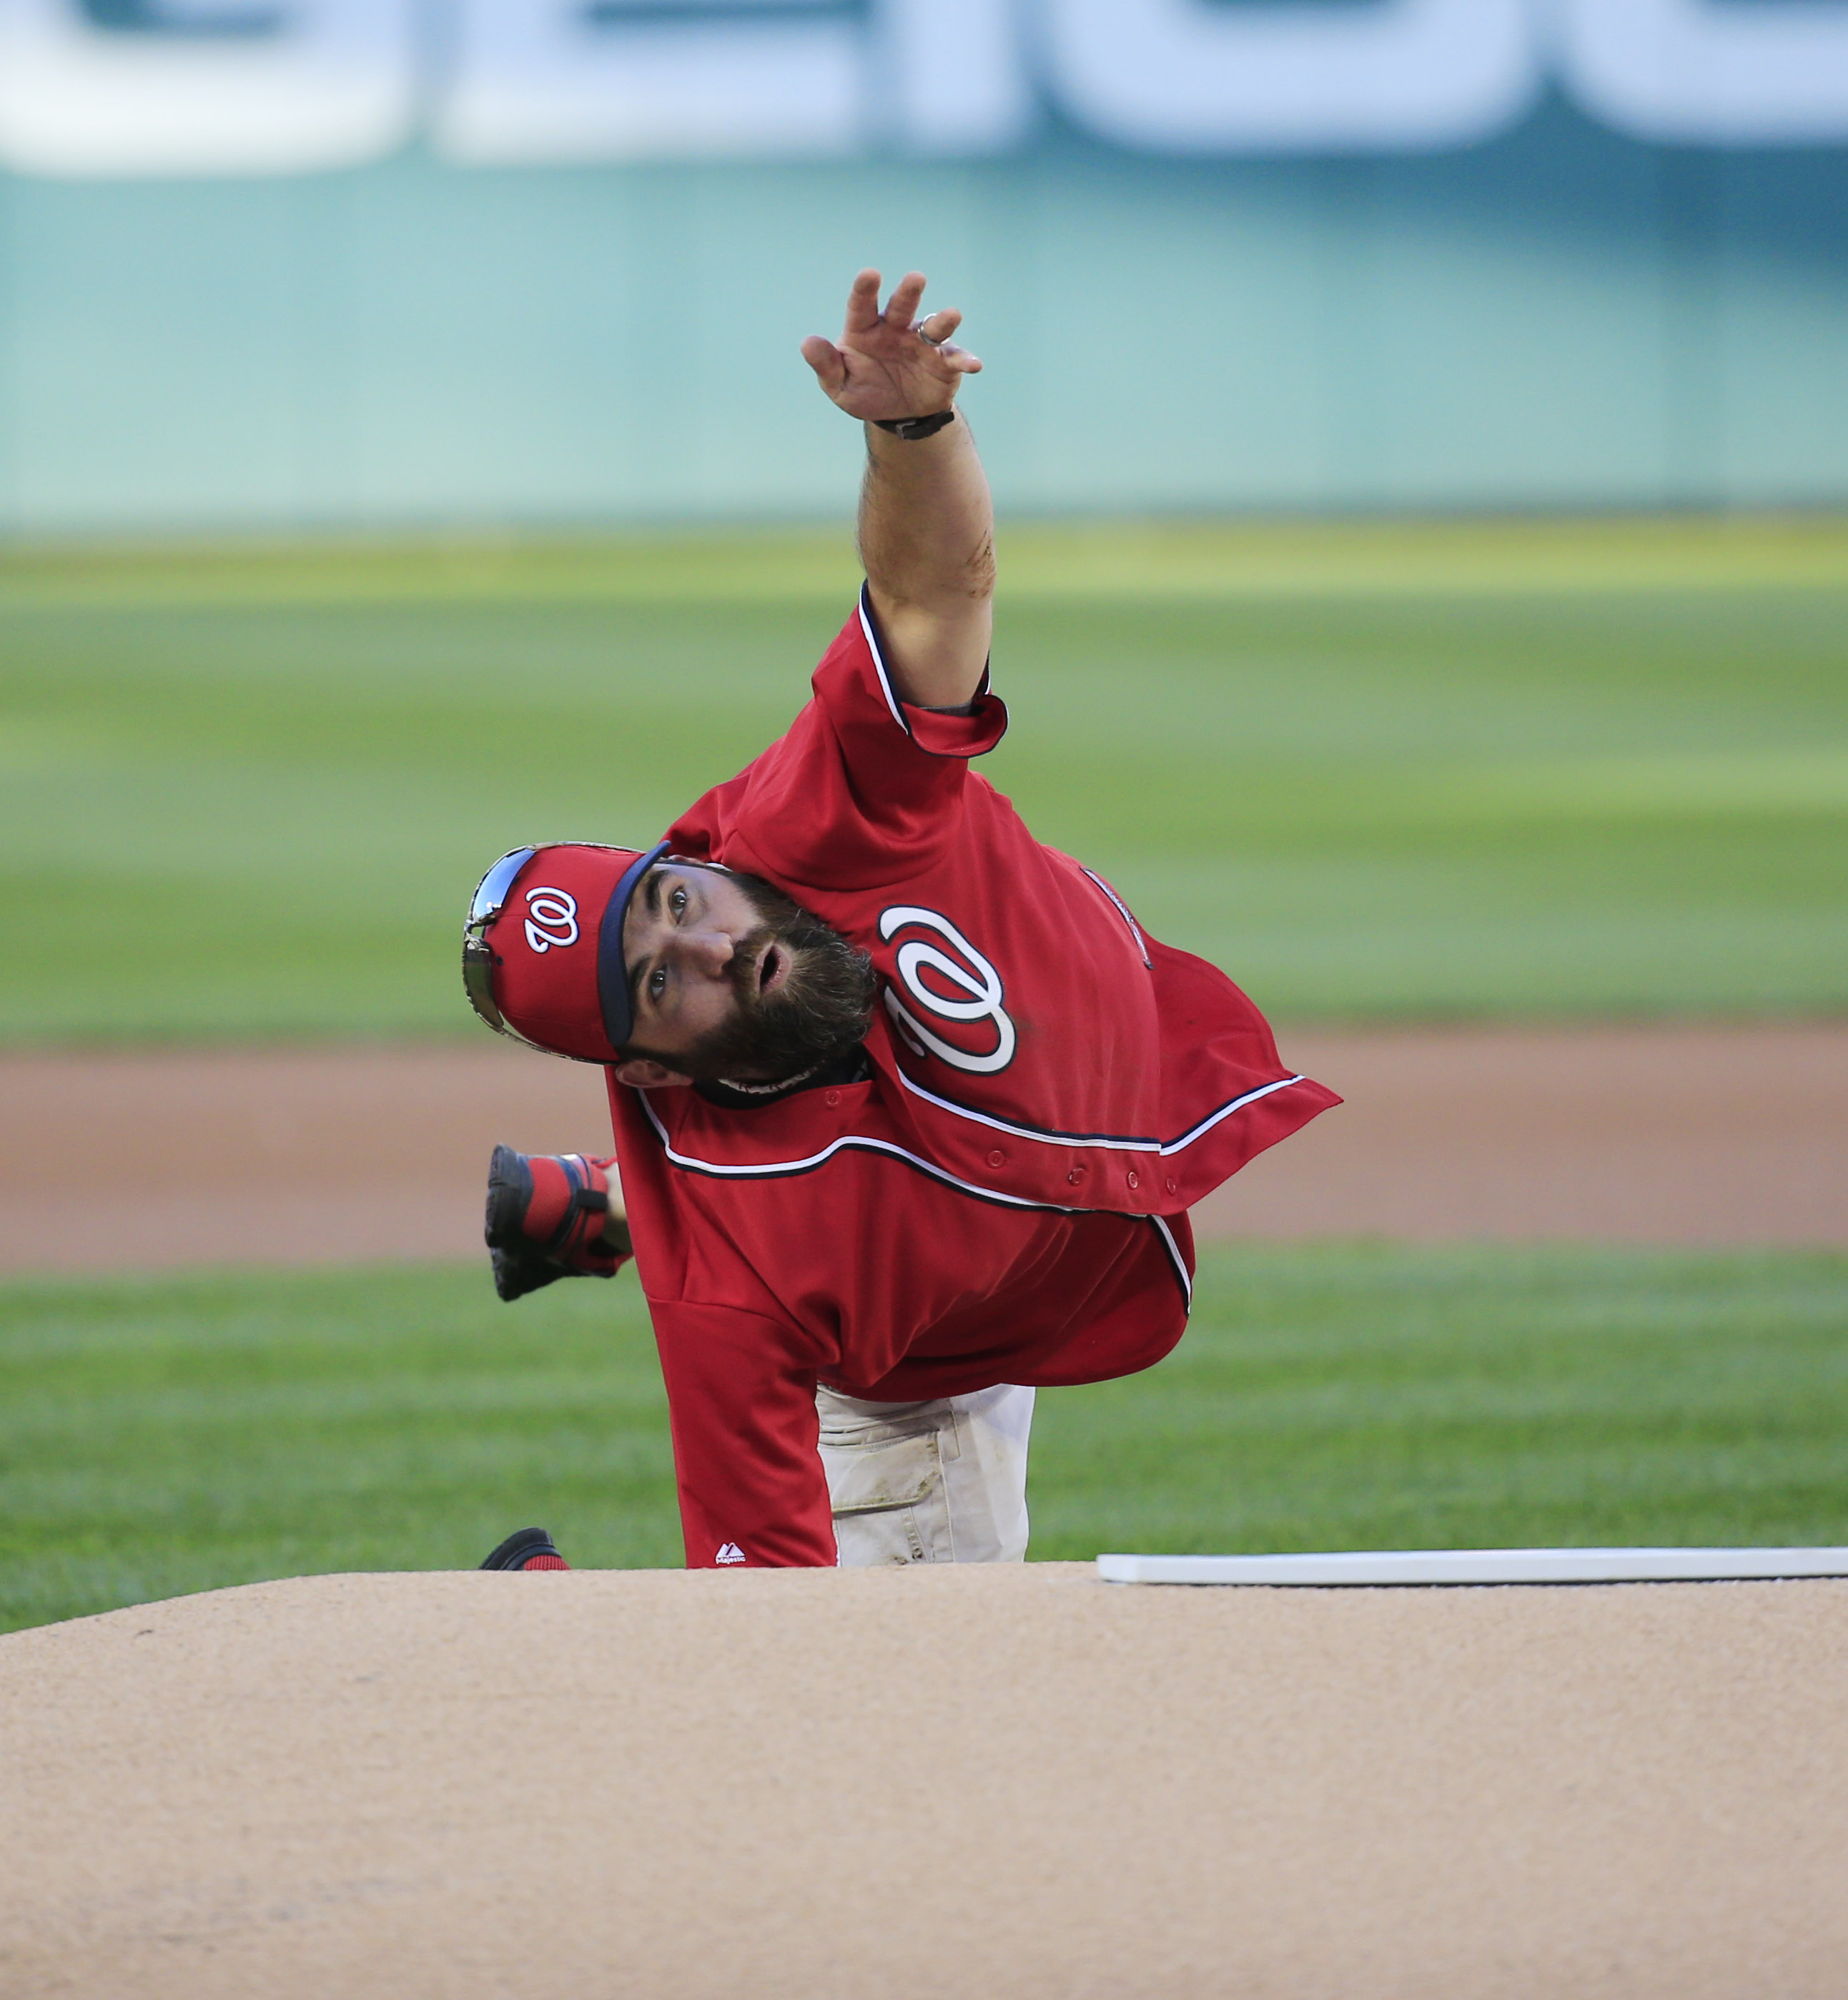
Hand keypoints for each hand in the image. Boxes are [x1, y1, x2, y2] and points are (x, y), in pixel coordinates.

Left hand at [801, 268, 980, 422]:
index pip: (862, 306)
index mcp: (866, 329)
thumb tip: (808, 343)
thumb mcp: (839, 385)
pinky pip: (955, 359)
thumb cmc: (864, 391)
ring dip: (943, 321)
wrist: (895, 415)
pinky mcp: (943, 364)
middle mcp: (896, 329)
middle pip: (902, 307)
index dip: (866, 290)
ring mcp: (922, 344)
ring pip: (933, 328)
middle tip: (916, 279)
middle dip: (909, 293)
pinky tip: (973, 365)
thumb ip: (826, 365)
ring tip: (953, 316)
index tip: (870, 275)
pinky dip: (965, 360)